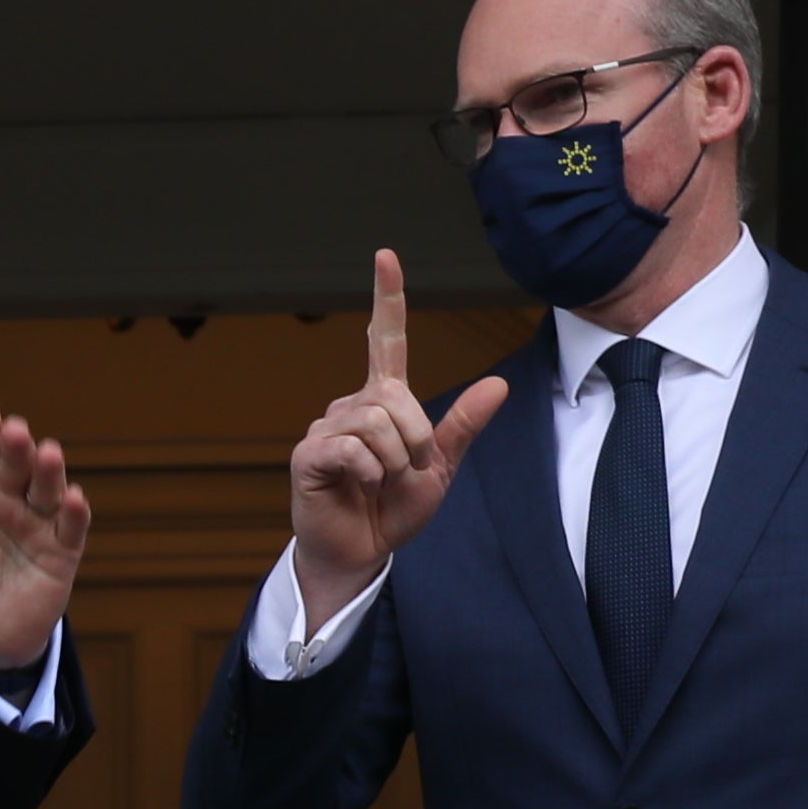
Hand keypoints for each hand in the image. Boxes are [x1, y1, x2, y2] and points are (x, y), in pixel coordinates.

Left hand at [0, 404, 91, 671]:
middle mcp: (5, 502)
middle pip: (14, 466)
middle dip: (15, 447)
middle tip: (15, 430)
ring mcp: (36, 524)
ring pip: (45, 489)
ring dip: (48, 470)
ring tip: (47, 453)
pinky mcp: (61, 552)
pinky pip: (71, 528)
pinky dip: (74, 512)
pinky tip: (72, 498)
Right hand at [289, 250, 511, 630]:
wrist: (363, 552)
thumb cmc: (395, 508)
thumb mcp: (441, 467)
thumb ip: (464, 425)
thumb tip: (499, 384)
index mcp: (383, 401)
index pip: (385, 339)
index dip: (386, 298)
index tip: (386, 256)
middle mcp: (351, 404)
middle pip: (395, 396)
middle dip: (415, 438)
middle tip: (407, 471)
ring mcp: (326, 426)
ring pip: (376, 422)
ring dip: (394, 460)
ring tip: (382, 481)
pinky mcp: (309, 453)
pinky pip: (351, 447)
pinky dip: (370, 471)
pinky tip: (360, 486)